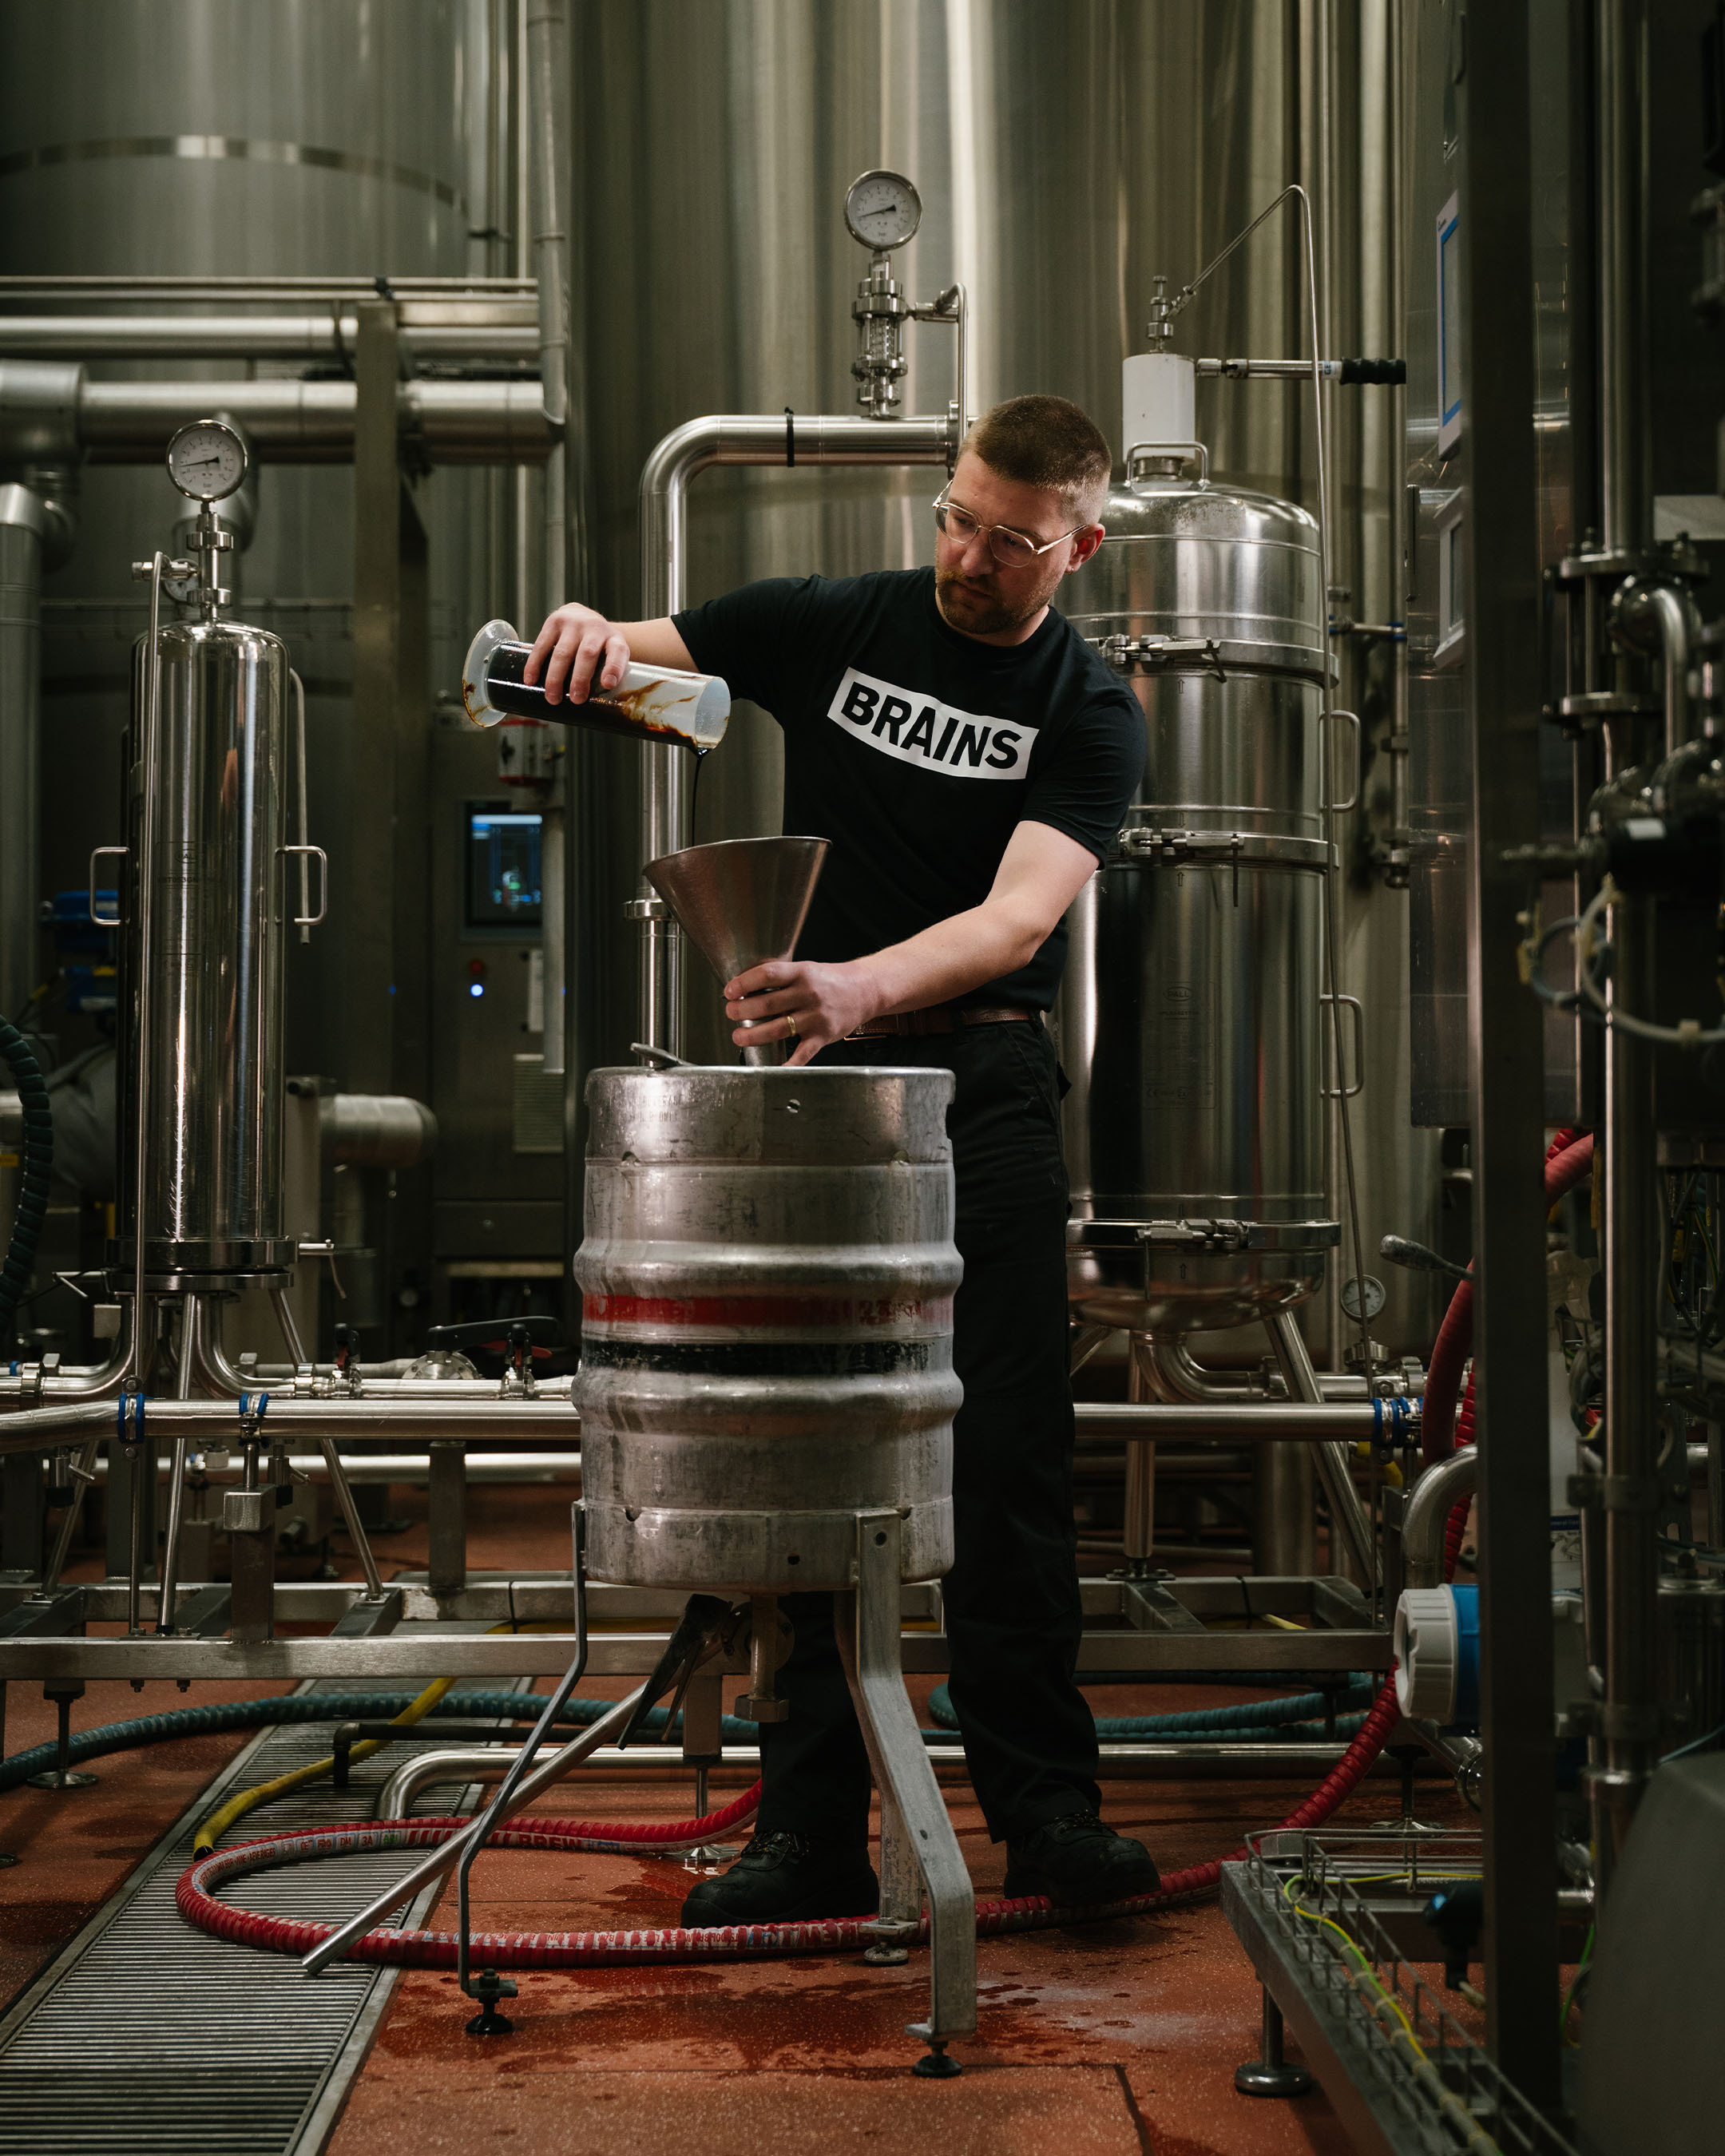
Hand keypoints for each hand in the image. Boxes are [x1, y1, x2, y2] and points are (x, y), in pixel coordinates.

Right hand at [524, 603, 630, 705]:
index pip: (618, 652)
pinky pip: (542, 645)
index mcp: (614, 639)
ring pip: (562, 652)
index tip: (608, 685)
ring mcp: (573, 623)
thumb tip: (600, 710)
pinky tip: (531, 680)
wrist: (583, 615)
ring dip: (555, 678)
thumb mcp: (611, 654)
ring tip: (553, 697)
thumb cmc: (599, 644)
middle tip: (576, 700)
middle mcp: (595, 628)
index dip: (613, 668)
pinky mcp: (554, 622)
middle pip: (587, 654)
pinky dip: (535, 665)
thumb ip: (609, 674)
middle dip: (580, 679)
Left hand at [724, 959, 879, 1066]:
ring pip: (778, 1028)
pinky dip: (787, 1064)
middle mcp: (808, 994)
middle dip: (743, 1011)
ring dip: (754, 1035)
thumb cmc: (832, 980)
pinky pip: (802, 1054)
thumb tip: (746, 989)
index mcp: (801, 973)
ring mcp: (816, 1017)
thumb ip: (781, 979)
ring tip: (738, 1036)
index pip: (767, 975)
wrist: (866, 989)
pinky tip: (773, 1067)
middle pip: (768, 1004)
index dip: (744, 983)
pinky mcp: (823, 1036)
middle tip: (731, 1013)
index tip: (729, 992)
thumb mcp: (806, 970)